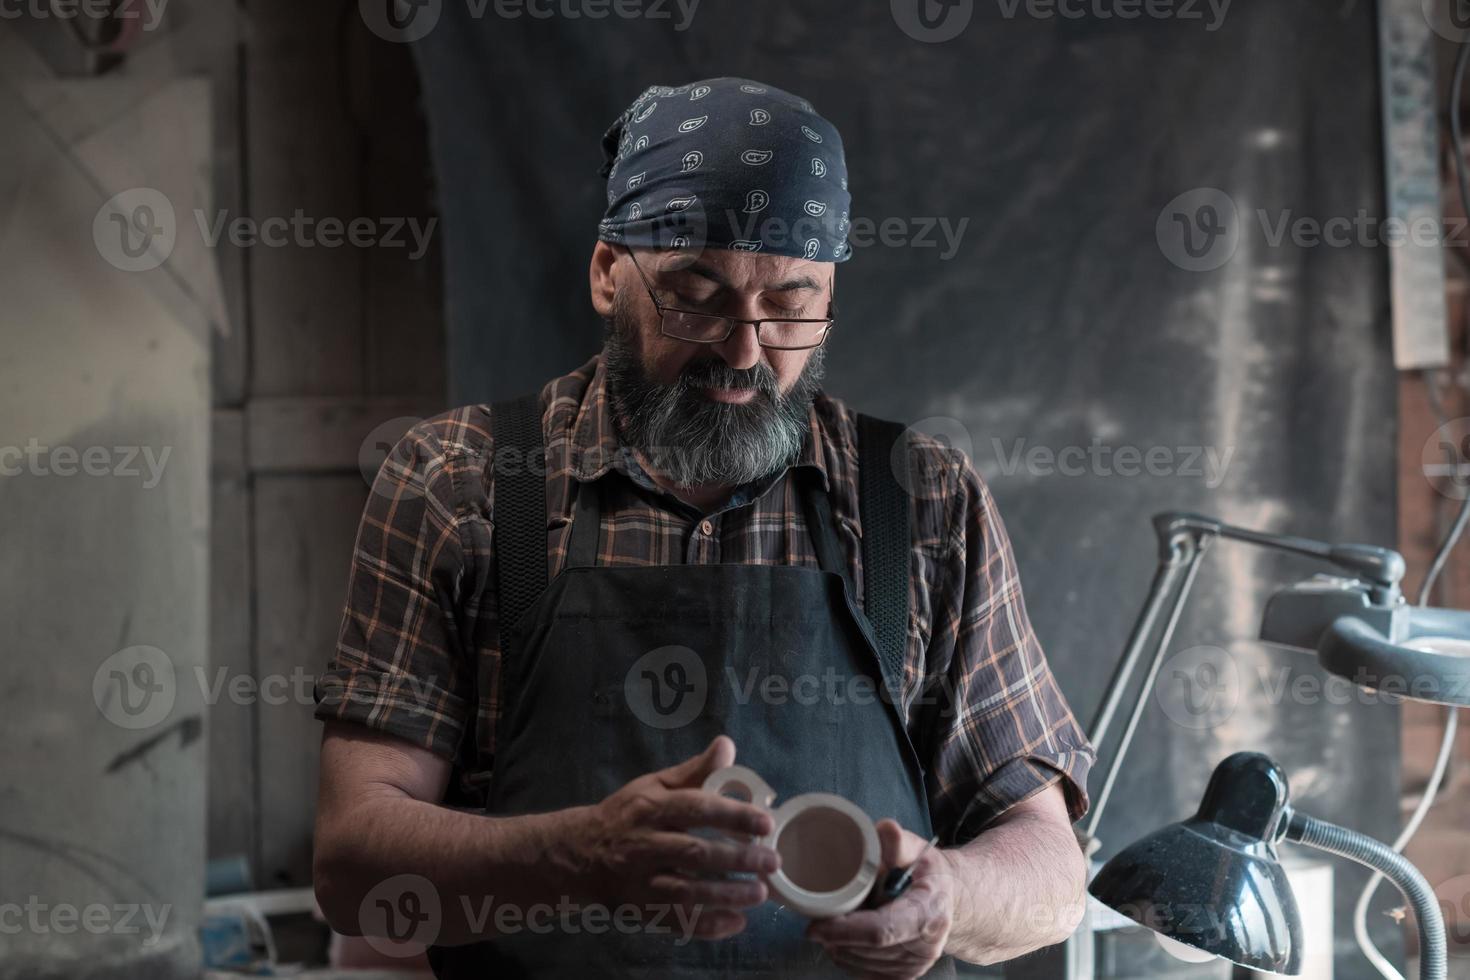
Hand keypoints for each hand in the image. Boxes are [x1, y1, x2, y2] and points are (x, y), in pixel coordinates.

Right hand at [570, 736, 779, 939]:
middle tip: (772, 862)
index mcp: (650, 808)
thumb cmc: (625, 816)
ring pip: (686, 892)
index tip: (766, 823)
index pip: (696, 809)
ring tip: (760, 894)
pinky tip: (736, 923)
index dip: (733, 816)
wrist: (577, 855)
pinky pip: (676, 922)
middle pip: (694, 854)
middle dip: (737, 859)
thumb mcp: (653, 786)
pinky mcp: (640, 909)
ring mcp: (640, 881)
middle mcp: (643, 845)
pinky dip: (707, 926)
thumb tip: (727, 746)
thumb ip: (693, 771)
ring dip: (726, 895)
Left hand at [806, 820, 954, 978]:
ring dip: (838, 944)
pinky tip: (847, 934)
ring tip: (839, 917)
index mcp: (929, 914)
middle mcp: (925, 947)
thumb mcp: (917, 850)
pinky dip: (846, 953)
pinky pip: (861, 971)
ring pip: (859, 962)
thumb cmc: (928, 874)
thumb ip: (898, 842)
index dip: (844, 930)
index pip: (880, 931)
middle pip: (865, 949)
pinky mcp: (903, 977)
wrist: (949, 901)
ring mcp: (915, 967)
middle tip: (821, 911)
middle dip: (835, 935)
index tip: (815, 925)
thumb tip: (887, 828)